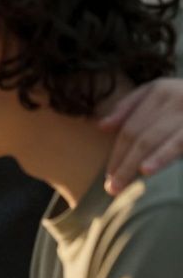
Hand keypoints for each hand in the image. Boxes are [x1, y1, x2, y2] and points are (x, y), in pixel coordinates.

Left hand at [100, 78, 182, 193]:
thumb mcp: (163, 96)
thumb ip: (132, 108)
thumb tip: (102, 126)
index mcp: (159, 90)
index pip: (129, 127)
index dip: (116, 153)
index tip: (107, 176)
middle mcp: (174, 95)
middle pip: (137, 134)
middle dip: (120, 163)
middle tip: (110, 187)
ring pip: (151, 138)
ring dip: (132, 164)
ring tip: (120, 184)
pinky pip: (177, 142)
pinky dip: (161, 156)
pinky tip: (147, 170)